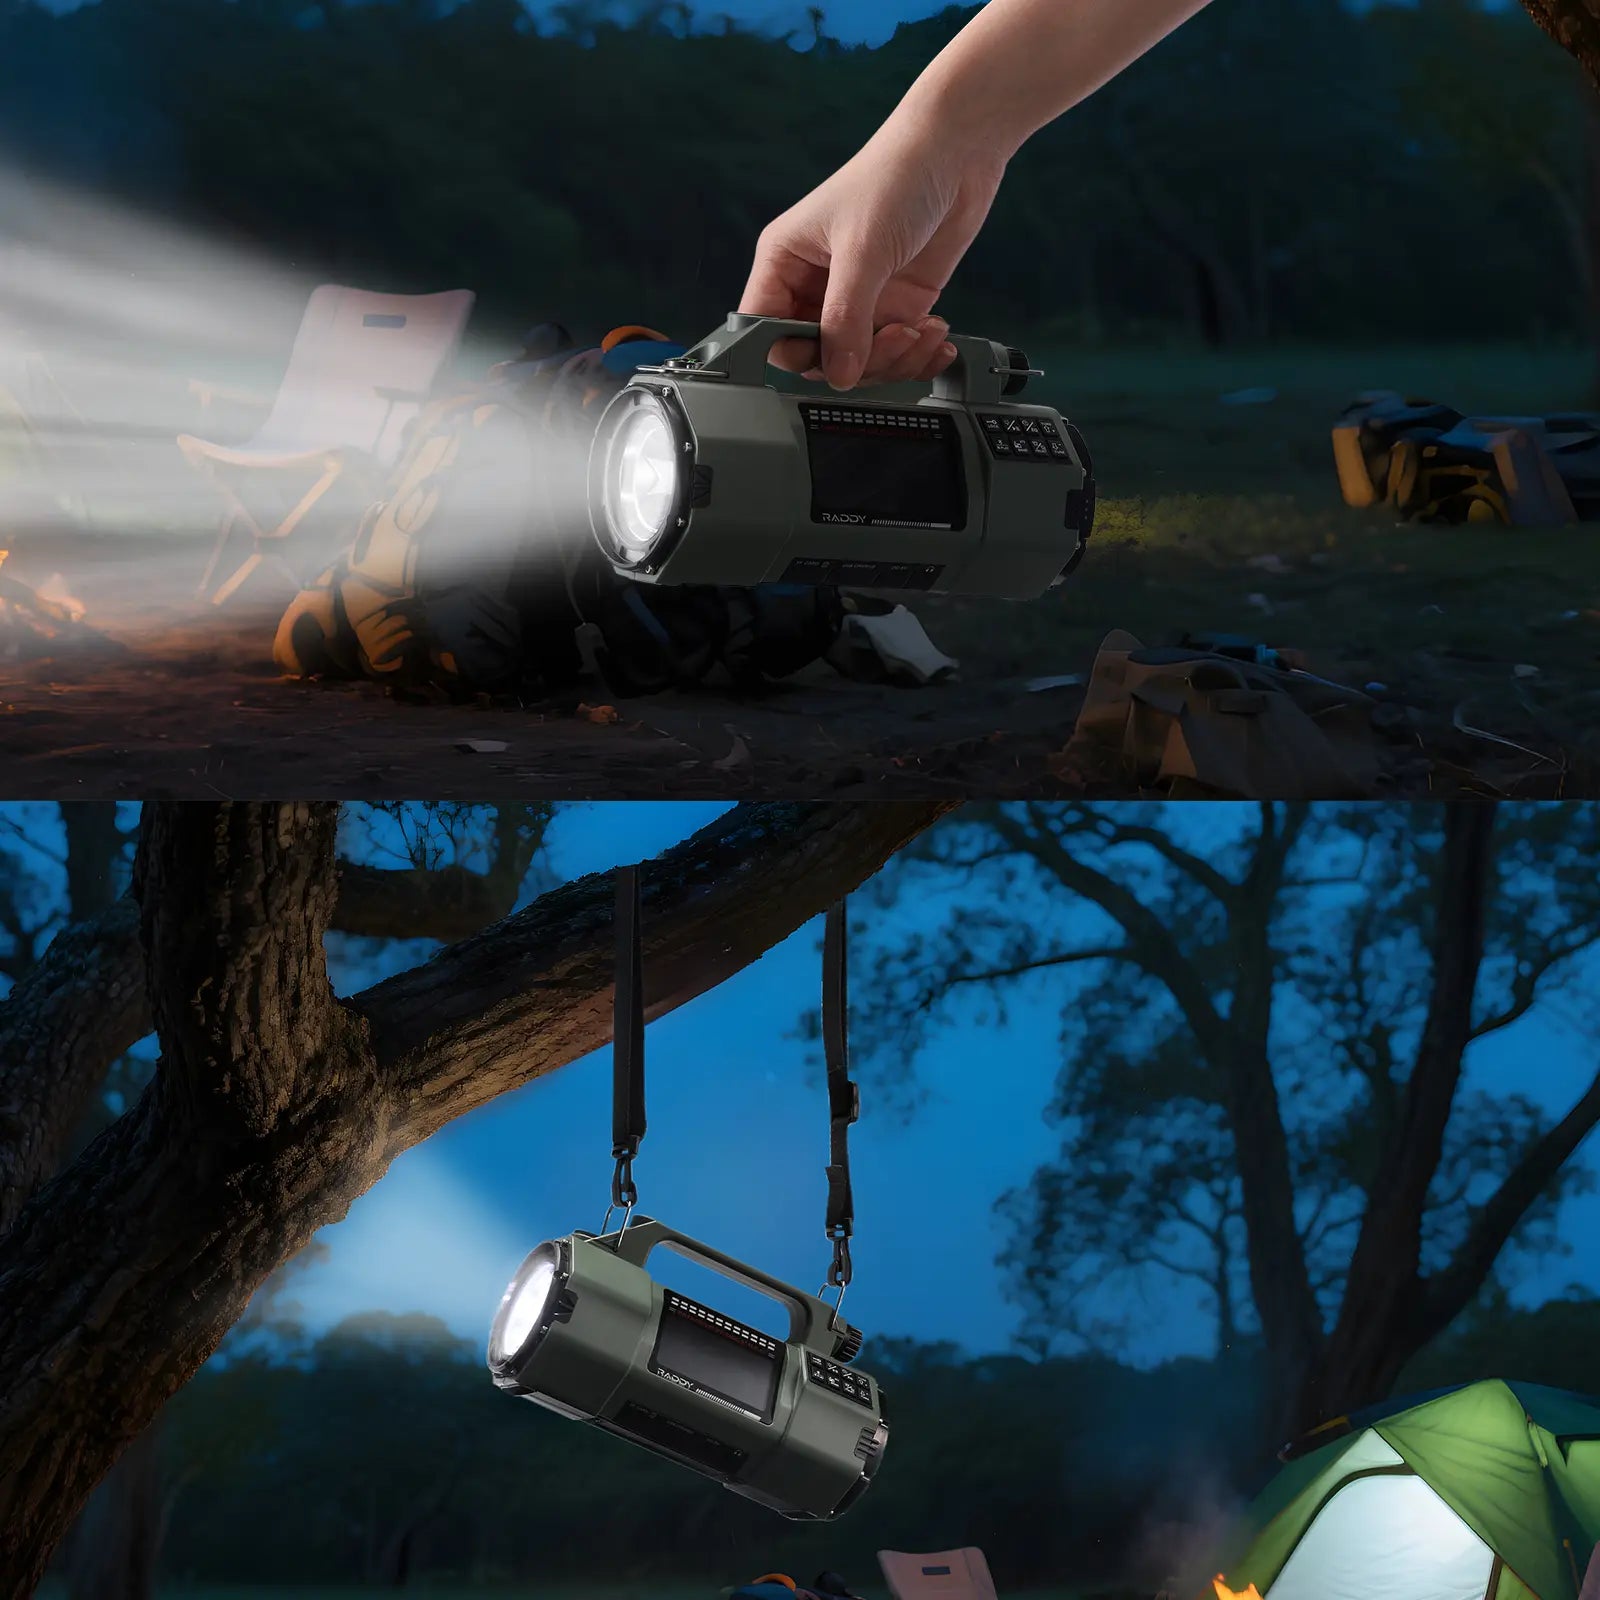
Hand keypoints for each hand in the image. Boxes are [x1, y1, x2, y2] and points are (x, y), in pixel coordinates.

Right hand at [739, 114, 1008, 390]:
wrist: (958, 151)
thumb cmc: (896, 174)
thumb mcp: (863, 249)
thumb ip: (847, 318)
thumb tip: (839, 375)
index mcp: (785, 262)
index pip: (766, 331)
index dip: (794, 352)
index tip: (831, 358)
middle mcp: (816, 286)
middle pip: (817, 357)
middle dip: (860, 361)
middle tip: (893, 339)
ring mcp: (859, 300)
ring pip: (860, 364)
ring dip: (896, 361)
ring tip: (923, 333)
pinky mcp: (895, 307)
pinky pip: (896, 354)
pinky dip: (918, 357)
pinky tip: (936, 339)